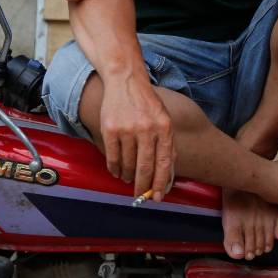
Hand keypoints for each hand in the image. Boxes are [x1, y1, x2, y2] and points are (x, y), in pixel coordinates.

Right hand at [98, 78, 174, 200]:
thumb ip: (167, 144)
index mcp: (164, 128)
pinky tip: (117, 172)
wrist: (125, 80)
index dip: (161, 182)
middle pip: (145, 167)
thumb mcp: (164, 119)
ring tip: (128, 179)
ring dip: (128, 176)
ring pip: (127, 164)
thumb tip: (167, 174)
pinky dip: (114, 169)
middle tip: (140, 196)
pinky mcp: (110, 129)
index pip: (164, 162)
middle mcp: (147, 129)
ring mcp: (127, 129)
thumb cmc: (147, 103)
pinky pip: (112, 157)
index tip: (157, 197)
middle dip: (143, 186)